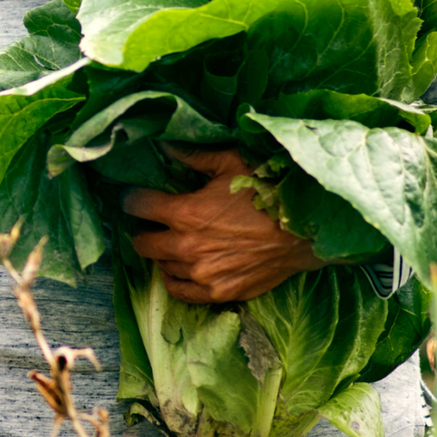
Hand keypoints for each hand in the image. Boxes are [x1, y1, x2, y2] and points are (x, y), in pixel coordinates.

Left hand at [124, 144, 321, 302]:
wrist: (304, 233)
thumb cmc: (268, 192)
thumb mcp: (230, 163)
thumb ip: (193, 156)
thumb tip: (163, 144)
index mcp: (185, 213)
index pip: (137, 206)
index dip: (133, 199)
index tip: (136, 198)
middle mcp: (186, 246)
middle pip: (141, 242)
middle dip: (142, 229)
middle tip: (153, 223)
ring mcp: (201, 274)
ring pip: (160, 265)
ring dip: (161, 253)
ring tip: (171, 242)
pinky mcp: (217, 293)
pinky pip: (179, 291)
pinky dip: (174, 278)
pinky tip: (179, 268)